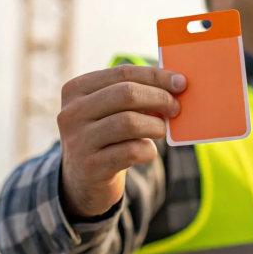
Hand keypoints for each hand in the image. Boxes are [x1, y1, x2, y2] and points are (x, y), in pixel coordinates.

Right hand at [56, 65, 186, 217]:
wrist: (83, 180)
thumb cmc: (106, 136)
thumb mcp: (110, 111)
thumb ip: (134, 95)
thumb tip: (175, 85)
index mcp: (76, 90)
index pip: (122, 73)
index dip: (156, 76)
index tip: (181, 82)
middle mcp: (72, 113)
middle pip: (127, 94)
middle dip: (160, 98)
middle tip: (176, 108)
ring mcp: (79, 140)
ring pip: (129, 122)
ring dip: (155, 125)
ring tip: (160, 130)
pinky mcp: (90, 166)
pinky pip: (131, 151)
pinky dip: (148, 150)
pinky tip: (147, 151)